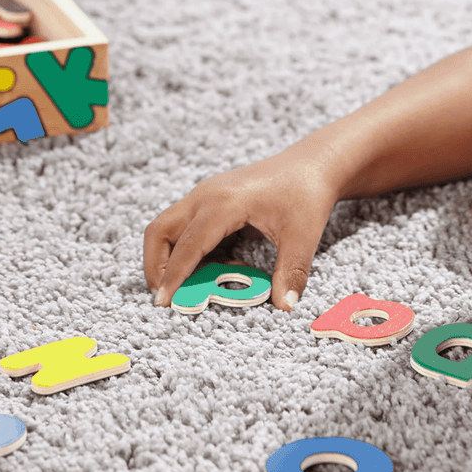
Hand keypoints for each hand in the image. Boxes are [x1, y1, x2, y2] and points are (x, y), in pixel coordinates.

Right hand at [143, 150, 338, 311]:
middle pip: (161, 231)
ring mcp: (207, 195)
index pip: (187, 245)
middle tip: (169, 297)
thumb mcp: (303, 236)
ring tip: (202, 282)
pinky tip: (223, 264)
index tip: (164, 304)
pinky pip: (187, 227)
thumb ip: (291, 272)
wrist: (313, 164)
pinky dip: (192, 250)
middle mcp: (207, 196)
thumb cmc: (307, 193)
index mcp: (225, 203)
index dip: (174, 276)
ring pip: (169, 228)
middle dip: (157, 267)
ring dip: (173, 258)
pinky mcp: (212, 199)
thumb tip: (285, 307)